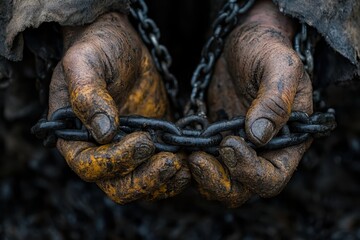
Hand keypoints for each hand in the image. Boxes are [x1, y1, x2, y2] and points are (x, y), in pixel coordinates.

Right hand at [48, 12, 189, 203]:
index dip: (117, 161)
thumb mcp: (84, 62)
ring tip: (183, 165)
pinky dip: (174, 174)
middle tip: (170, 162)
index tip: (143, 140)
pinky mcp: (149, 144)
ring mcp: (126, 150)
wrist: (120, 43)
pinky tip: (188, 161)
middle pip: (118, 186)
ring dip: (163, 182)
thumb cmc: (96, 48)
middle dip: (145, 180)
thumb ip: (87, 95)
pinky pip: (159, 171)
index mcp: (75, 135)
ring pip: (141, 185)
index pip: (90, 166)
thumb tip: (103, 132)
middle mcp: (99, 150)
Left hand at [189, 0, 312, 206]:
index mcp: (287, 140)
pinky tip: (180, 146)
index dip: (249, 170)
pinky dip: (189, 163)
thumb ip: (275, 100)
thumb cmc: (266, 49)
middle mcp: (263, 152)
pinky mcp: (215, 140)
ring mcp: (237, 148)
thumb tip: (258, 136)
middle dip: (218, 181)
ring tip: (188, 152)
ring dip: (201, 176)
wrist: (244, 44)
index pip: (272, 178)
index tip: (229, 142)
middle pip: (242, 189)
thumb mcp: (280, 66)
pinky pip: (202, 164)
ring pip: (219, 183)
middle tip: (197, 157)